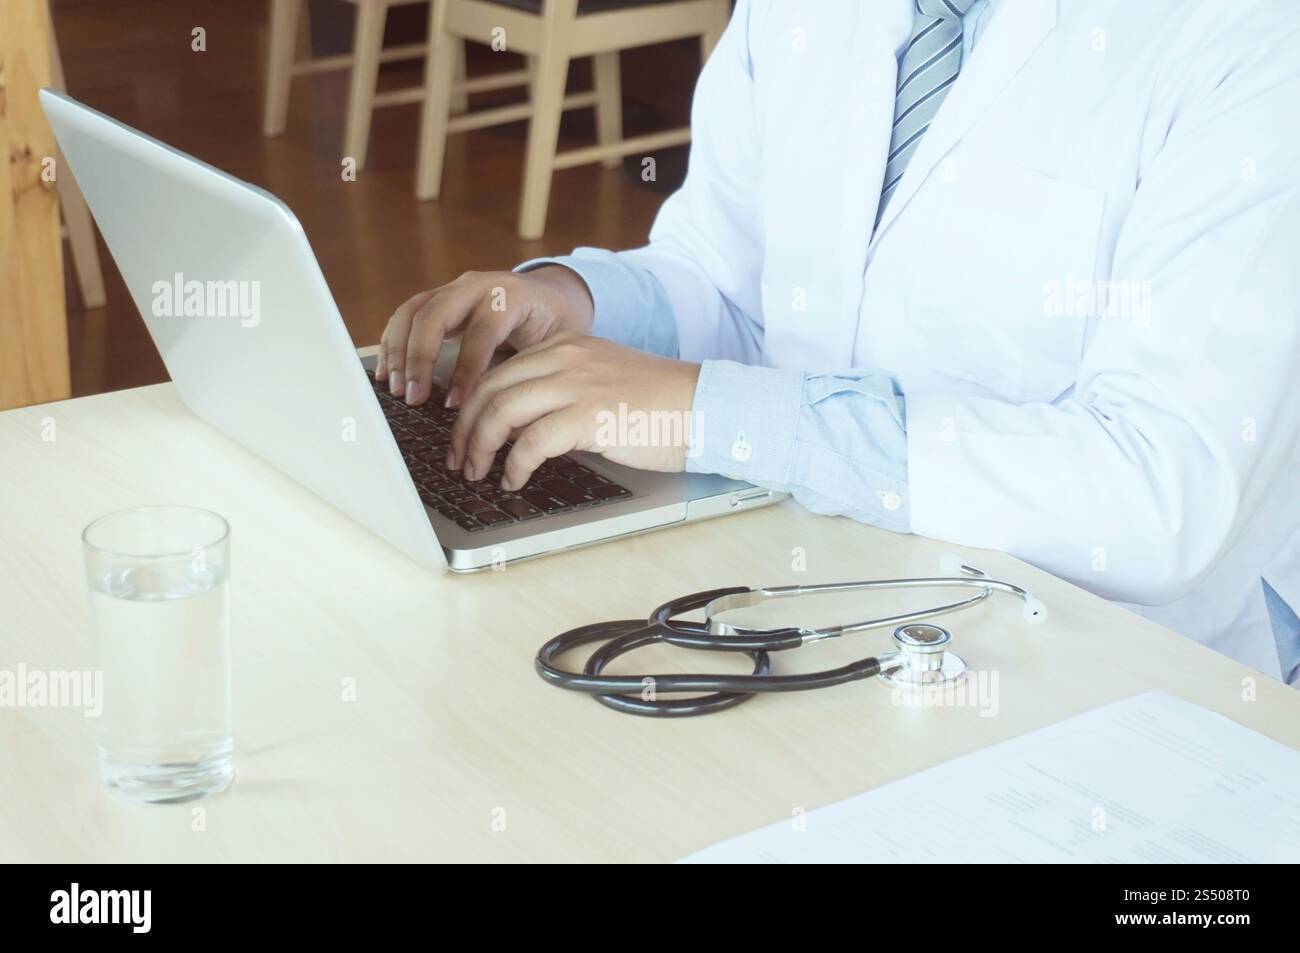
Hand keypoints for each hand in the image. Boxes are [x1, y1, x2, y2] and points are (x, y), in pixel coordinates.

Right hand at [375, 265, 594, 407]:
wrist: (554, 295)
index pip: (480, 333)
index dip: (465, 371)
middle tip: (413, 397)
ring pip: (413, 312)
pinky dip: (392, 342)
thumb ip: (530, 368)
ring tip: (396, 388)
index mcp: (511, 296)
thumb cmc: (555, 324)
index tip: (453, 405)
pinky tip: (387, 372)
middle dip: (419, 359)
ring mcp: (454, 289)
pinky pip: (406, 315)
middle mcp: (477, 286)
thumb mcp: (556, 344)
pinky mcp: (439, 298)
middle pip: (435, 315)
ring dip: (399, 352)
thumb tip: (504, 411)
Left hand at [448, 333, 700, 489]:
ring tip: (476, 472)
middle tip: (457, 458)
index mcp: (566, 345)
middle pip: (488, 389)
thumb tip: (523, 428)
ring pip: (499, 412)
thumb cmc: (663, 406)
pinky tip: (514, 480)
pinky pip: (529, 442)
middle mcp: (565, 357)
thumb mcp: (604, 384)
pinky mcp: (586, 416)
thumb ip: (564, 394)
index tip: (463, 433)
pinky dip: (513, 465)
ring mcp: (575, 384)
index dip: (472, 406)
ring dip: (479, 447)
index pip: (500, 371)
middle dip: (464, 428)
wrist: (706, 407)